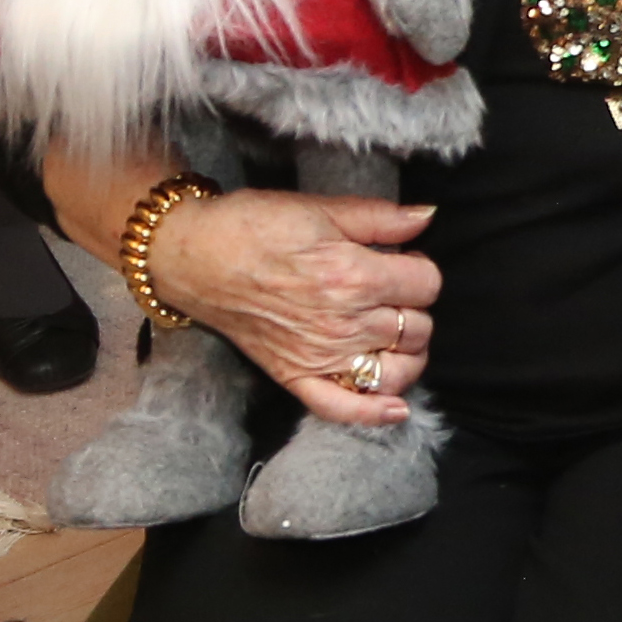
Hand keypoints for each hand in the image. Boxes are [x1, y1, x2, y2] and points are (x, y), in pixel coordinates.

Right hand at [40, 147, 440, 428]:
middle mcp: (342, 322)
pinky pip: (345, 409)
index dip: (420, 268)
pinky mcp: (296, 377)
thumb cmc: (253, 226)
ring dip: (407, 354)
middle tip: (389, 291)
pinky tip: (396, 408)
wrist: (194, 256)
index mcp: (353, 275)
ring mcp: (320, 356)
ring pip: (398, 371)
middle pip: (418, 327)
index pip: (427, 285)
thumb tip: (426, 217)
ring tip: (392, 332)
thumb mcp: (320, 207)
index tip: (402, 261)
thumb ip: (380, 217)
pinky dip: (375, 413)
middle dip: (414, 306)